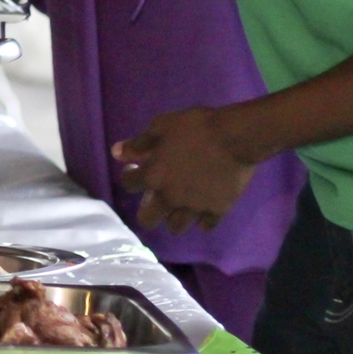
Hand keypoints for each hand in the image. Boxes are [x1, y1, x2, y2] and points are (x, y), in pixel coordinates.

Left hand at [111, 107, 260, 232]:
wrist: (235, 137)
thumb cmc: (196, 127)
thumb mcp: (162, 126)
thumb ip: (139, 143)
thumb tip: (116, 152)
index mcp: (153, 176)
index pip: (128, 184)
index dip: (130, 175)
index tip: (135, 168)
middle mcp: (169, 197)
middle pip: (148, 219)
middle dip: (147, 210)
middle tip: (155, 199)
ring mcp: (194, 207)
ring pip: (176, 227)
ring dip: (174, 218)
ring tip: (180, 205)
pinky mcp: (218, 211)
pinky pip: (207, 225)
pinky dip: (203, 220)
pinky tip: (205, 209)